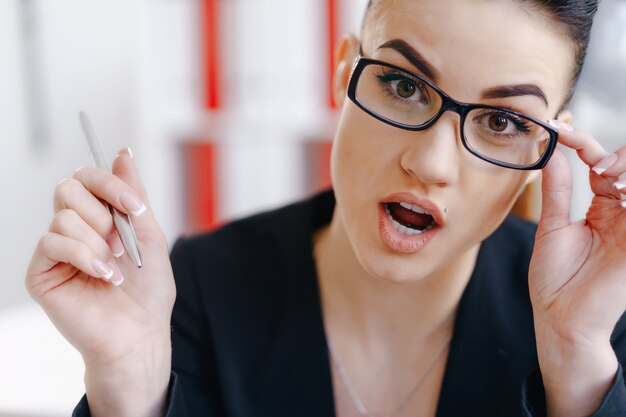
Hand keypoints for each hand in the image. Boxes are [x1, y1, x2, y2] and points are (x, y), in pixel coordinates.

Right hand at [25, 148, 175, 416]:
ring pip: (64, 216)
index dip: (110, 184)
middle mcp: (75, 228)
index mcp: (100, 216)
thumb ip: (133, 195)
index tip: (135, 206)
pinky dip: (85, 257)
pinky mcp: (42, 271)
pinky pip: (52, 242)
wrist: (139, 331)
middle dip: (103, 213)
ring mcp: (57, 249)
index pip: (88, 177)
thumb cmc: (148, 289)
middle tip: (121, 243)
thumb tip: (122, 153)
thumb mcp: (149, 235)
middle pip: (68, 187)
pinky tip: (103, 276)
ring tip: (115, 267)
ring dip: (99, 243)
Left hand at [528, 122, 625, 415]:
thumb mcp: (553, 228)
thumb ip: (558, 192)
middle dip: (617, 155)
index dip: (583, 143)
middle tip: (594, 163)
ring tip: (605, 172)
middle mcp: (624, 213)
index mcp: (603, 207)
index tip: (558, 128)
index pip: (602, 163)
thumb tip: (553, 156)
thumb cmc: (555, 279)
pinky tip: (619, 188)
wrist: (560, 318)